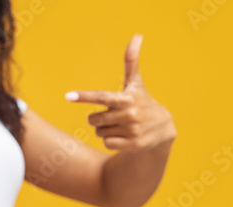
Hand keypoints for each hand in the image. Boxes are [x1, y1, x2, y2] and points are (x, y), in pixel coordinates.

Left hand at [66, 34, 175, 151]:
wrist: (164, 128)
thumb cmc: (143, 101)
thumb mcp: (136, 83)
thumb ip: (131, 61)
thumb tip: (137, 36)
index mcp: (127, 98)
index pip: (102, 97)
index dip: (84, 96)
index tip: (68, 96)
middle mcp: (129, 114)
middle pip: (94, 119)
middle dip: (97, 118)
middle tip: (111, 115)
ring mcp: (132, 131)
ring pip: (99, 132)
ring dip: (105, 130)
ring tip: (119, 125)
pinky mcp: (133, 145)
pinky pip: (107, 143)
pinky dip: (110, 140)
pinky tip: (123, 136)